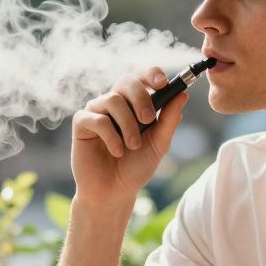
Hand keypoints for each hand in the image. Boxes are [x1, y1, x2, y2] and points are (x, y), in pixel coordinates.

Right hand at [70, 67, 189, 207]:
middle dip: (140, 98)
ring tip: (132, 146)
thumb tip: (183, 95)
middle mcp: (114, 102)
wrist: (114, 192)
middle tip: (148, 120)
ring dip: (128, 124)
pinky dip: (111, 136)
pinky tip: (116, 151)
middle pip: (126, 81)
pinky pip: (97, 119)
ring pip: (113, 100)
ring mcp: (96, 111)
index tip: (163, 82)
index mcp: (134, 103)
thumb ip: (169, 120)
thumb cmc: (135, 167)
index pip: (141, 76)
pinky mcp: (81, 124)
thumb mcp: (159, 144)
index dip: (151, 74)